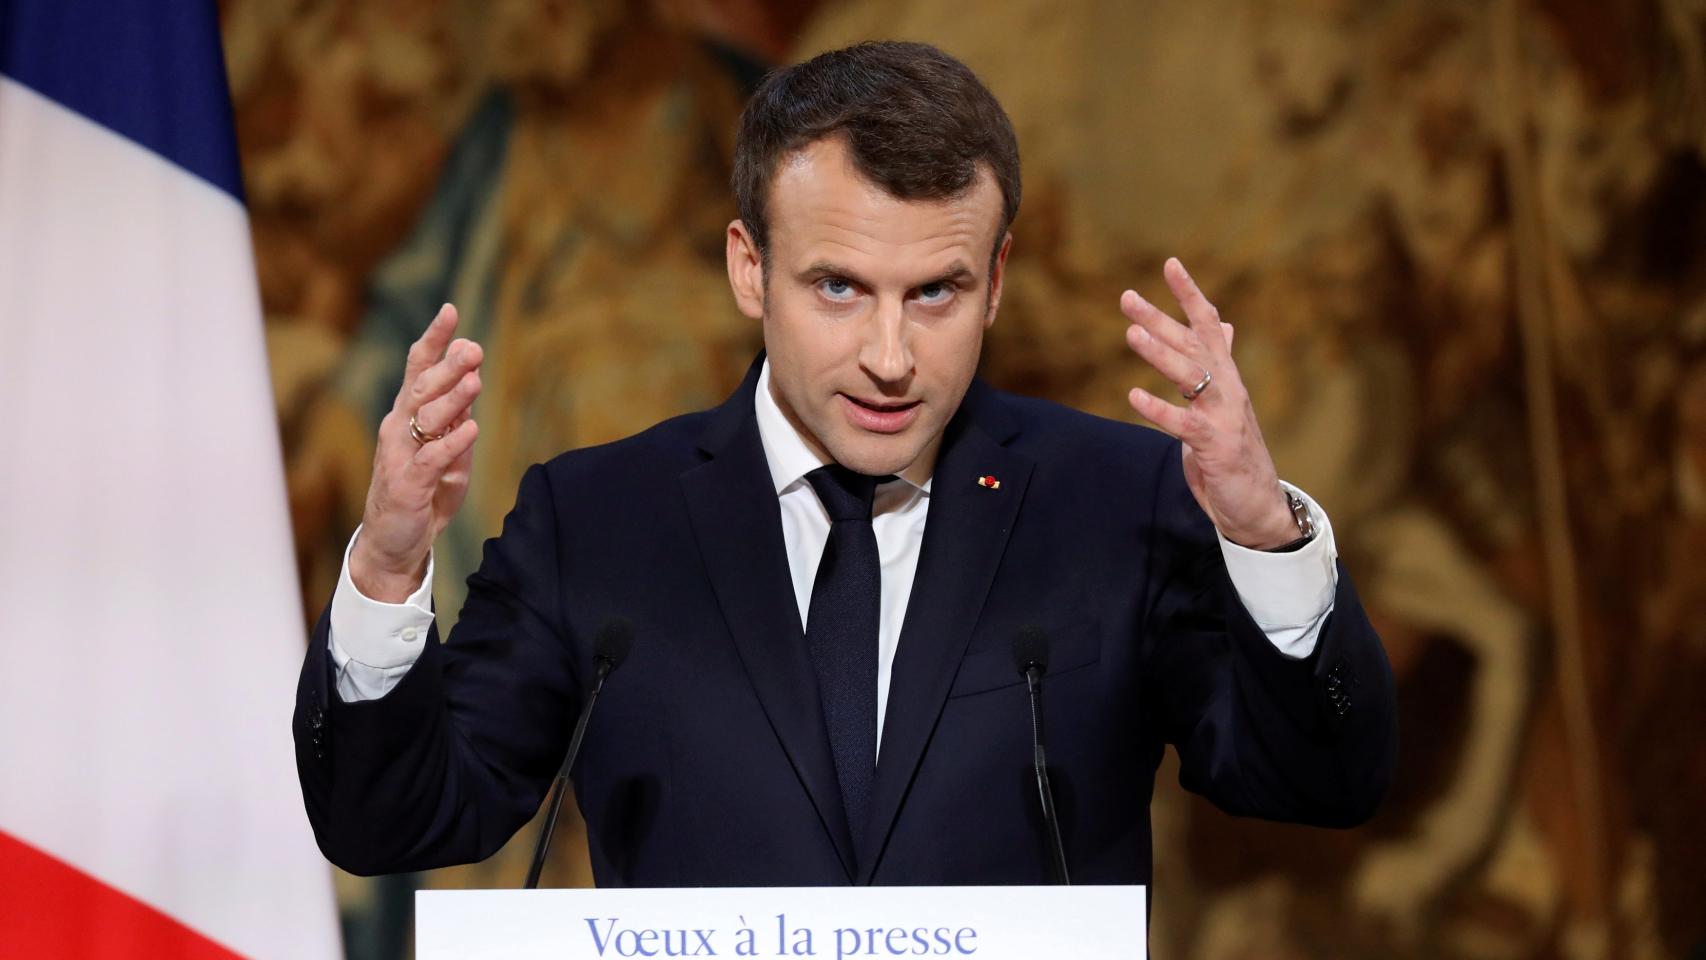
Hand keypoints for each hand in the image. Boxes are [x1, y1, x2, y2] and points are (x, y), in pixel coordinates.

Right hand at [350, 304, 483, 600]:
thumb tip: (471, 376)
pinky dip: (451, 445)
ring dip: (452, 399)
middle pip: (422, 388)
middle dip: (448, 366)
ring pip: (424, 419)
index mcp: (407, 415)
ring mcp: (399, 456)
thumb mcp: (447, 451)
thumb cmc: (423, 491)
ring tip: (476, 381)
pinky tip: (471, 429)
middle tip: (474, 348)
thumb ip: (456, 417)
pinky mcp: (407, 485)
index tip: (451, 310)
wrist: (395, 543)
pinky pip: (430, 460)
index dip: (434, 339)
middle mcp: (398, 428)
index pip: (418, 368)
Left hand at [1122, 258, 1294, 549]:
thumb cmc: (1234, 452)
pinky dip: (1159, 410)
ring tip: (1130, 333)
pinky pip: (1184, 424)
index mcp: (1225, 376)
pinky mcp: (1216, 445)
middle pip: (1191, 344)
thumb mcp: (1225, 401)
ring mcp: (1224, 416)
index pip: (1208, 325)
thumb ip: (1219, 363)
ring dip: (1159, 353)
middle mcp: (1227, 388)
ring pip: (1190, 376)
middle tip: (1126, 296)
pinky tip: (1133, 396)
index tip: (1171, 263)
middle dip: (1159, 318)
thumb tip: (1223, 324)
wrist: (1257, 505)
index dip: (1190, 294)